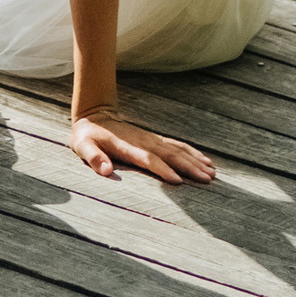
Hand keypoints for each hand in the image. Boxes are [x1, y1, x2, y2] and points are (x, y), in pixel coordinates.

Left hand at [69, 107, 215, 183]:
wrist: (96, 115)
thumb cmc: (87, 136)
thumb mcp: (83, 146)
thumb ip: (94, 157)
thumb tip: (106, 171)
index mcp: (127, 146)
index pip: (148, 159)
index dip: (162, 170)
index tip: (178, 181)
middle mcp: (144, 142)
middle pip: (169, 155)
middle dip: (189, 167)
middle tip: (207, 180)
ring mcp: (151, 139)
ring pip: (177, 150)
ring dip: (195, 160)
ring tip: (212, 172)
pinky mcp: (155, 139)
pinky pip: (177, 146)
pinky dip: (192, 152)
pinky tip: (205, 160)